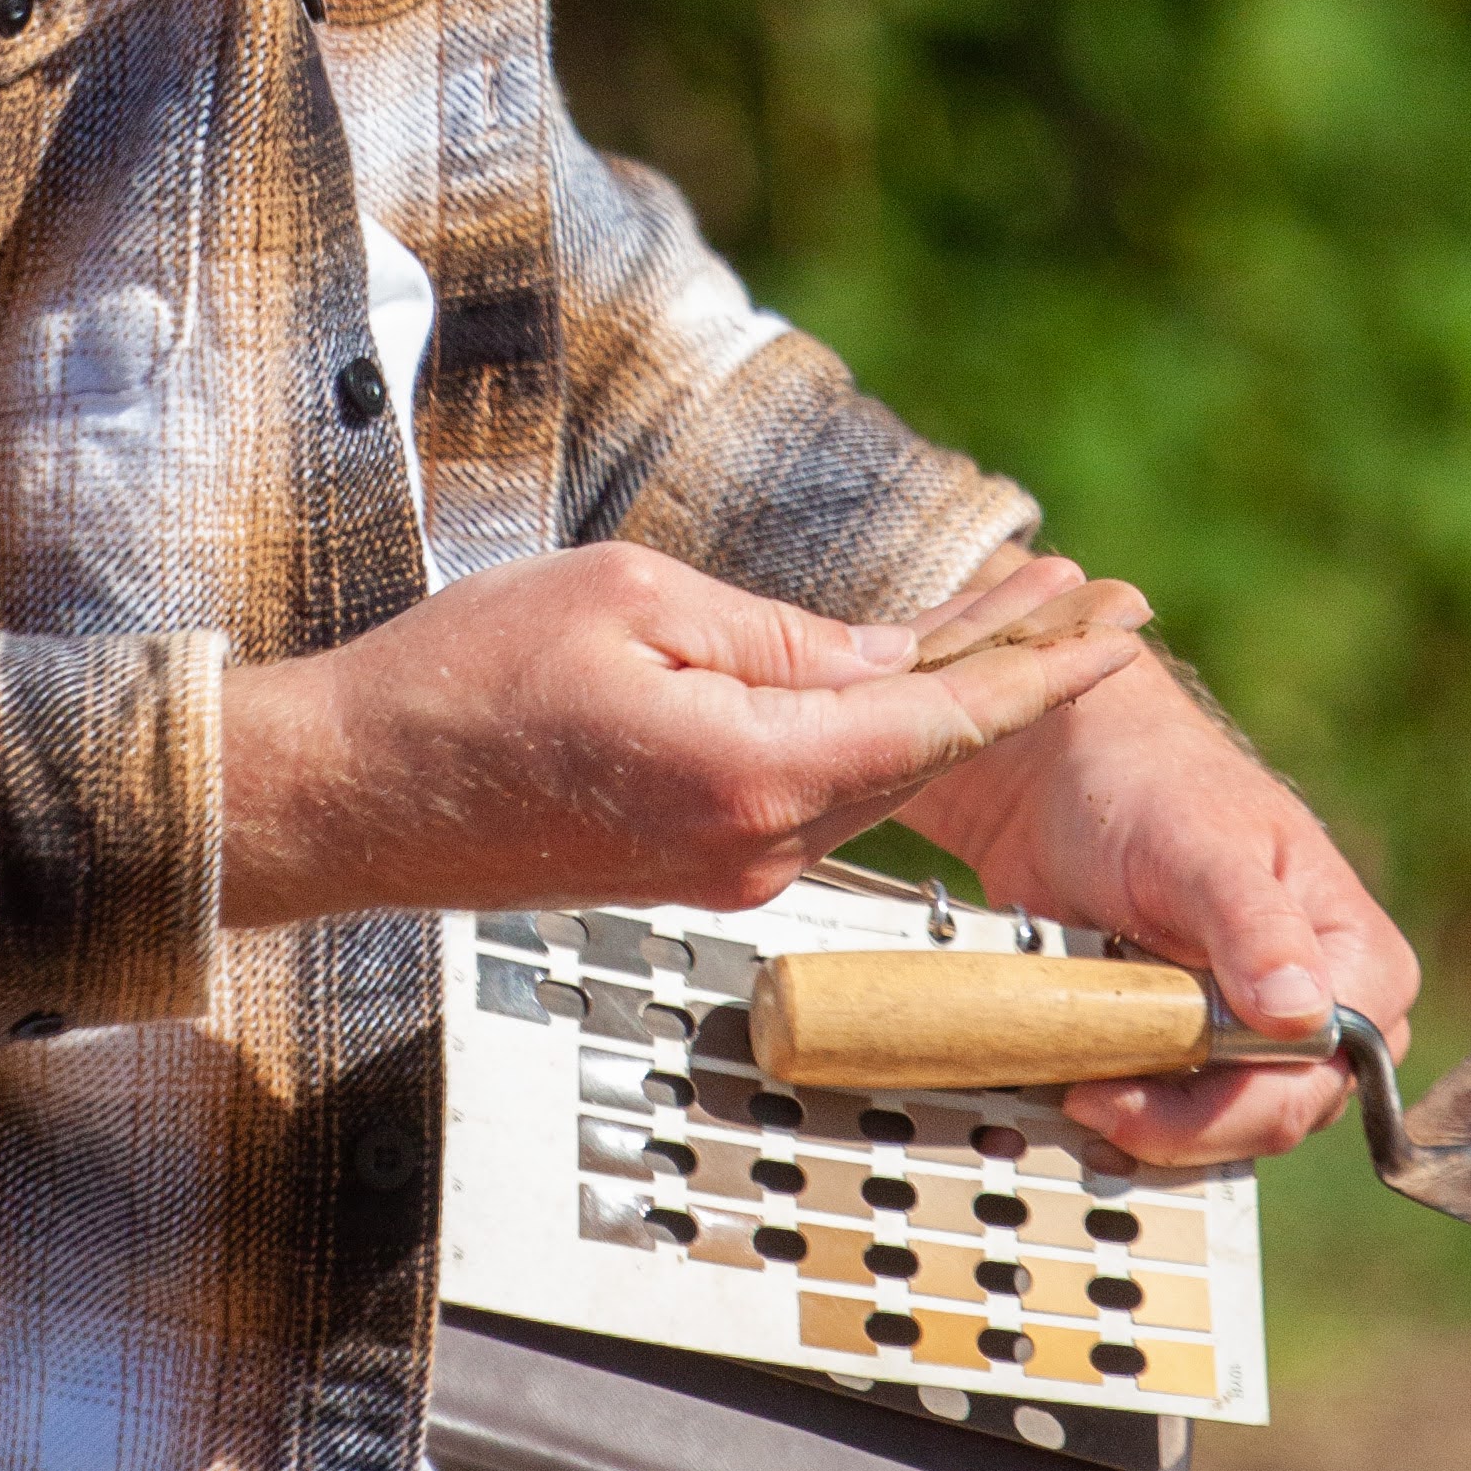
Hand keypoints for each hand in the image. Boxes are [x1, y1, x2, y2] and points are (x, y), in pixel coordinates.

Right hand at [216, 541, 1151, 931]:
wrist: (350, 796)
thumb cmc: (466, 678)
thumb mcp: (627, 598)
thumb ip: (771, 635)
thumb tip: (881, 658)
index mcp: (755, 773)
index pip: (939, 718)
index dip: (1041, 662)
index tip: (1119, 614)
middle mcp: (762, 846)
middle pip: (921, 749)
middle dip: (1017, 669)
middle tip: (1104, 599)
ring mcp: (729, 871)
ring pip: (868, 774)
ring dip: (943, 698)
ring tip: (1023, 618)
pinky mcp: (694, 871)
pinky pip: (809, 794)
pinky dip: (867, 733)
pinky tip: (892, 680)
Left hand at [906, 615, 1420, 1163]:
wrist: (1060, 776)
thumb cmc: (1151, 785)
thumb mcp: (1200, 846)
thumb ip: (1254, 923)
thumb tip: (1305, 1014)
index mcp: (1361, 962)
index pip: (1318, 1076)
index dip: (1231, 1105)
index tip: (1132, 1092)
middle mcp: (1327, 1015)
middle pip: (1269, 1117)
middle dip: (1176, 1122)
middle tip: (1085, 1095)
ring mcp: (1260, 1042)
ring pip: (1218, 1131)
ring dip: (1141, 1124)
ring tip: (1072, 1085)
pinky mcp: (1195, 1054)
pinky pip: (1170, 1116)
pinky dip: (1119, 1111)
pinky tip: (1070, 1084)